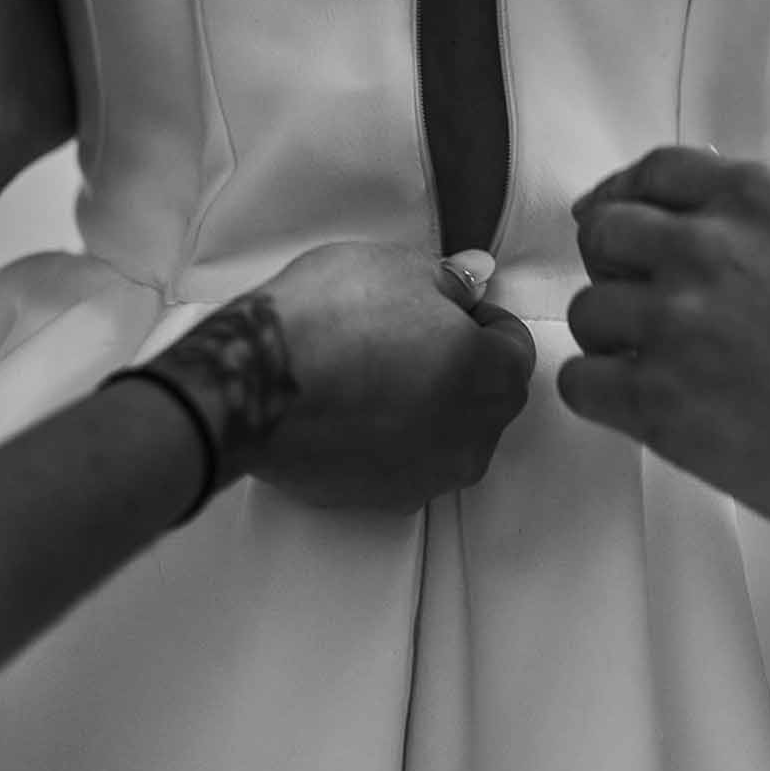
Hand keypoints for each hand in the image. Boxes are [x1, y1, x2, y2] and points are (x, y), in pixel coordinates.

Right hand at [243, 241, 534, 512]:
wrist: (256, 380)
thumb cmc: (334, 317)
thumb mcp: (401, 269)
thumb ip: (451, 282)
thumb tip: (472, 280)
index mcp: (494, 380)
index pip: (514, 346)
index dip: (480, 318)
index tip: (445, 306)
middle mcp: (473, 441)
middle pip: (485, 397)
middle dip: (459, 365)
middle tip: (407, 332)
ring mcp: (427, 478)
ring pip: (446, 435)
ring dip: (426, 405)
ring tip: (372, 370)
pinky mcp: (379, 500)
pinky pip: (401, 462)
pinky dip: (388, 437)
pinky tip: (349, 406)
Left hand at [558, 146, 769, 562]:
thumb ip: (765, 227)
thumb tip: (699, 222)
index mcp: (762, 200)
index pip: (652, 172)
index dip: (629, 202)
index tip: (622, 226)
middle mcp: (711, 248)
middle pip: (603, 233)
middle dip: (617, 269)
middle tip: (646, 306)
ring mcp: (679, 324)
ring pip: (588, 312)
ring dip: (614, 341)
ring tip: (665, 370)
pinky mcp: (660, 403)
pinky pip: (580, 383)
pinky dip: (603, 397)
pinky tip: (645, 408)